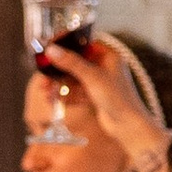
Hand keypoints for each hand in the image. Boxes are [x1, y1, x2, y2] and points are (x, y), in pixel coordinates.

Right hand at [46, 39, 171, 171]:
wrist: (128, 127)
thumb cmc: (118, 99)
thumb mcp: (92, 77)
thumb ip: (71, 62)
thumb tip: (51, 50)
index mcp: (109, 56)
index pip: (83, 44)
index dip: (66, 45)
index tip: (49, 47)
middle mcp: (105, 67)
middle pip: (76, 62)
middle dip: (58, 70)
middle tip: (42, 74)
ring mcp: (100, 82)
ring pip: (74, 78)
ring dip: (59, 84)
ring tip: (45, 90)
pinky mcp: (96, 96)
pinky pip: (77, 91)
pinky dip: (66, 94)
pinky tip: (54, 99)